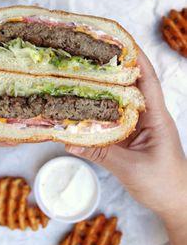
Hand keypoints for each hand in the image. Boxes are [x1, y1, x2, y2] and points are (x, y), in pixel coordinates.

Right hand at [66, 48, 186, 224]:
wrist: (175, 203)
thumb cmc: (163, 184)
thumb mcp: (130, 169)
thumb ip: (101, 153)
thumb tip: (69, 142)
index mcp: (157, 118)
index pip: (148, 81)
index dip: (136, 60)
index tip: (121, 41)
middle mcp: (149, 117)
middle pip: (133, 86)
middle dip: (116, 68)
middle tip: (94, 55)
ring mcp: (140, 127)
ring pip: (122, 102)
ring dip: (107, 89)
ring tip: (86, 76)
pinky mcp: (132, 137)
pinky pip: (115, 119)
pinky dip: (101, 112)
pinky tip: (86, 109)